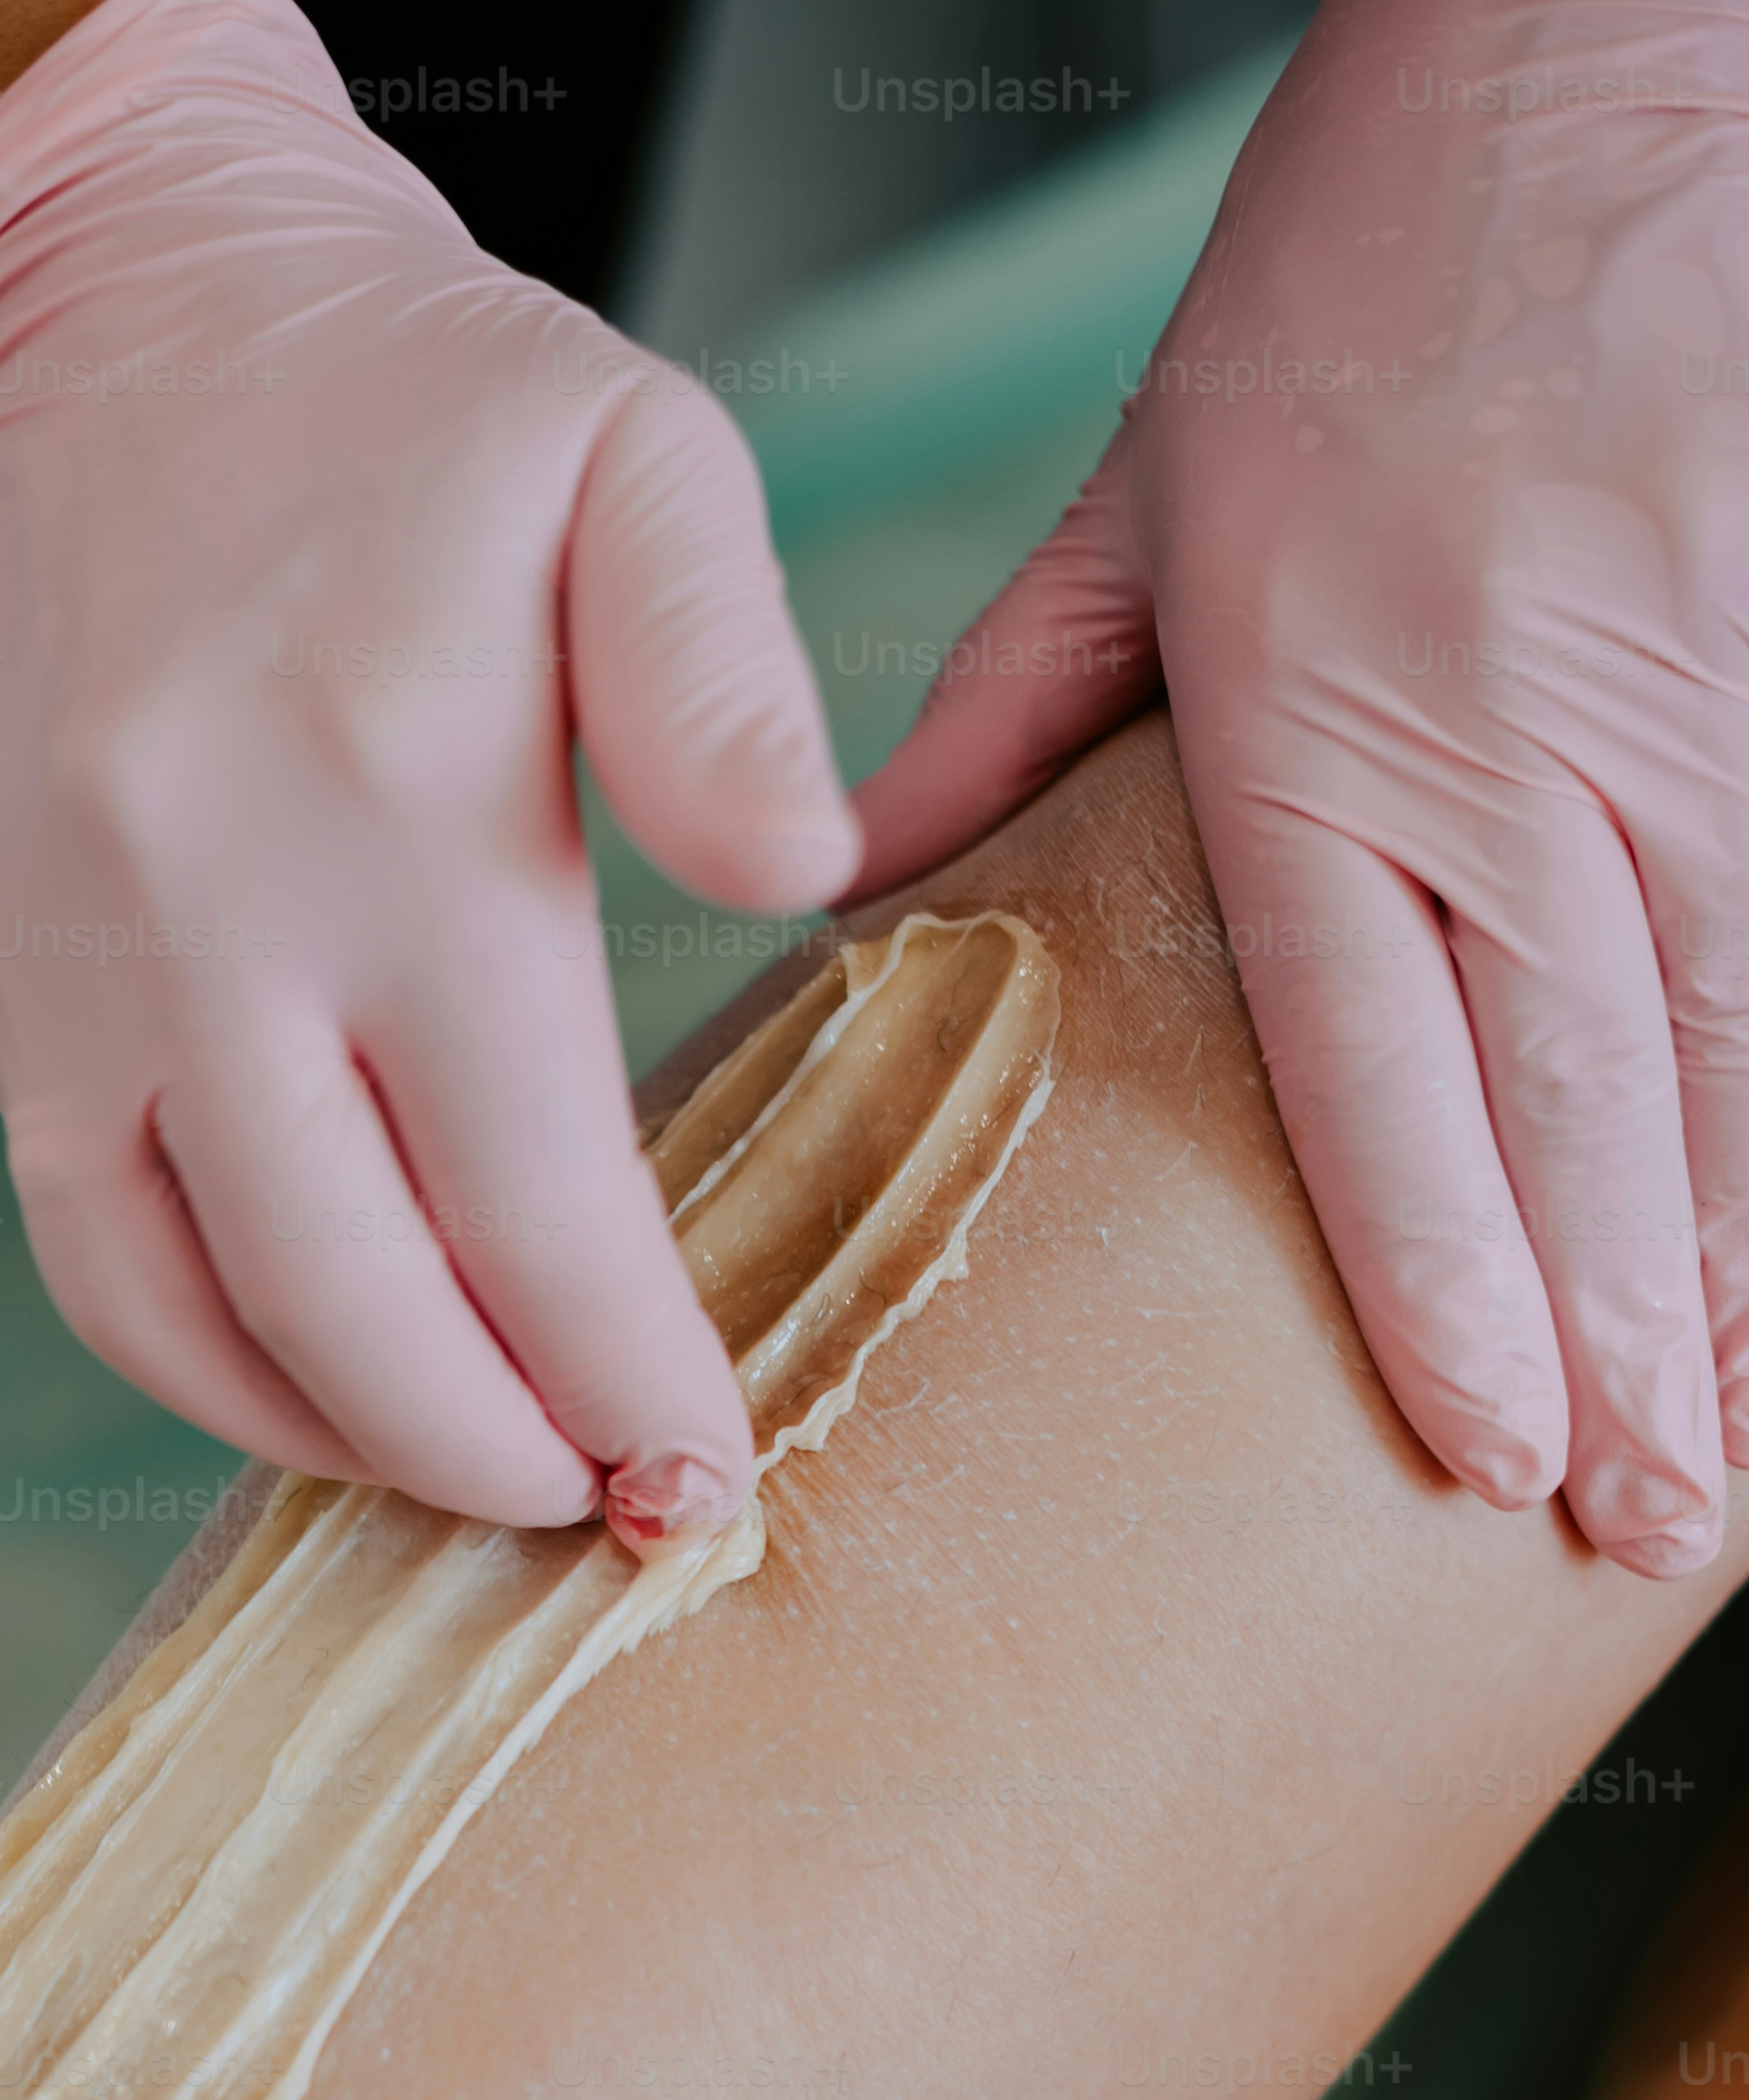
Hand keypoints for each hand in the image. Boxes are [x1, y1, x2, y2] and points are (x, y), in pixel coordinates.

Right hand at [0, 0, 858, 1546]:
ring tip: (461, 1471)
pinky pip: (77, 1232)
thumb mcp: (632, 457)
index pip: (535, 1200)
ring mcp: (63, 959)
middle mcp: (203, 916)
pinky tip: (310, 1369)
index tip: (704, 1484)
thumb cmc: (419, 405)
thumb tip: (807, 869)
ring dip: (329, 1438)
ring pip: (175, 1313)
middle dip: (491, 1456)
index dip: (627, 1377)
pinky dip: (195, 1347)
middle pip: (348, 1304)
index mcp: (393, 813)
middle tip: (601, 1515)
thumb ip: (722, 677)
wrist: (120, 303)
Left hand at [841, 0, 1748, 1577]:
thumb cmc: (1368, 258)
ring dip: (1736, 1276)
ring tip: (1726, 1467)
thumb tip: (848, 885)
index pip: (1382, 1073)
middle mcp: (1513, 748)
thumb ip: (1008, 708)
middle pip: (1577, 1109)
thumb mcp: (1149, 483)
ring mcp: (1687, 710)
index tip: (1482, 1450)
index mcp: (1322, 727)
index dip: (1447, 1282)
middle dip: (1624, 1350)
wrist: (1602, 41)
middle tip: (1642, 1541)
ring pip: (1727, 1051)